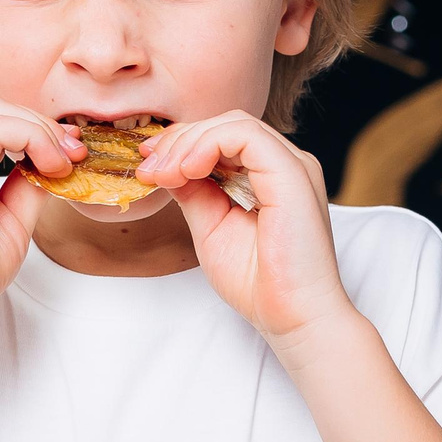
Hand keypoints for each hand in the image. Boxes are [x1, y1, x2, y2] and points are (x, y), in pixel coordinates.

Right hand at [0, 99, 82, 334]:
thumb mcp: (12, 219)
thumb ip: (28, 185)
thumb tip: (55, 162)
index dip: (37, 131)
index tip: (70, 156)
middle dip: (43, 126)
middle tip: (74, 156)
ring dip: (41, 131)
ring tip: (64, 164)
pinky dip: (33, 138)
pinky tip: (50, 167)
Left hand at [138, 111, 355, 343]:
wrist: (293, 319)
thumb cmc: (259, 283)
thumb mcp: (211, 227)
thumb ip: (193, 192)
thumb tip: (165, 164)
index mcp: (271, 177)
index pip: (224, 138)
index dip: (182, 144)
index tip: (148, 166)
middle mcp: (286, 165)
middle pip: (226, 124)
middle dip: (180, 140)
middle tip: (149, 168)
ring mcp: (293, 166)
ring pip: (234, 123)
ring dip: (189, 142)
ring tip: (165, 172)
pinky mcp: (292, 173)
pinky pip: (245, 135)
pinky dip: (207, 145)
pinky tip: (186, 170)